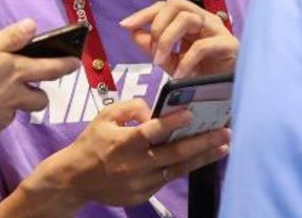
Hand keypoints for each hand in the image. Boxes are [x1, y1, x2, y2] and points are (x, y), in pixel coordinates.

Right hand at [0, 19, 79, 146]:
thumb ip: (9, 37)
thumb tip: (32, 25)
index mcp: (17, 71)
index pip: (50, 68)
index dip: (65, 65)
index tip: (76, 63)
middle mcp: (16, 96)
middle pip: (40, 99)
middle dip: (41, 95)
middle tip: (34, 90)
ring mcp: (3, 117)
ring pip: (17, 113)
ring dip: (13, 107)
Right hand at [29, 99, 230, 209]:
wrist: (75, 179)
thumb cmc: (92, 142)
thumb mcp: (105, 116)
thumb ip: (130, 108)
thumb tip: (155, 112)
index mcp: (123, 143)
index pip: (151, 132)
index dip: (171, 123)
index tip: (191, 114)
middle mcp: (135, 164)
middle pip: (174, 153)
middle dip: (202, 142)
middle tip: (225, 132)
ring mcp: (140, 182)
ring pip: (177, 169)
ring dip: (202, 157)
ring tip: (223, 147)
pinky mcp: (143, 194)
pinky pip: (167, 178)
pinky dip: (185, 168)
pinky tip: (200, 158)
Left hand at [120, 0, 237, 77]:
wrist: (228, 95)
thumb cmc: (203, 75)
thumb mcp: (172, 62)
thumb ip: (153, 47)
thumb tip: (134, 31)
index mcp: (191, 20)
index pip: (165, 5)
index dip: (144, 13)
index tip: (125, 25)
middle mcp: (204, 19)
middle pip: (175, 3)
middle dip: (157, 26)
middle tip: (153, 53)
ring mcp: (218, 30)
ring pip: (187, 18)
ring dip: (167, 40)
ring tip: (161, 63)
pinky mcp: (229, 45)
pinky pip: (202, 45)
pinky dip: (186, 60)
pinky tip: (179, 75)